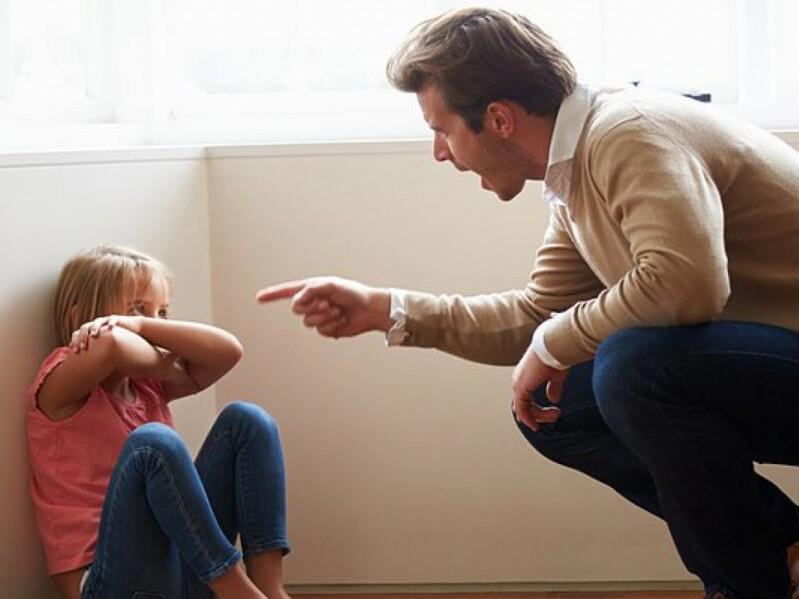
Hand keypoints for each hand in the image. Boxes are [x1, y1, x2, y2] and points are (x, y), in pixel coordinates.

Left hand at [69, 315, 141, 352]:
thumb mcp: (102, 347)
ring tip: (93, 335)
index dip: (74, 341)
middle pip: (84, 328)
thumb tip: (84, 366)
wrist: (130, 329)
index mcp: (89, 330)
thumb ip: (94, 352)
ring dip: (94, 328)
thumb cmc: (115, 341)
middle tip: (83, 348)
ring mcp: (105, 321)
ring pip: (97, 322)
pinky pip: (113, 320)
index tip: (74, 351)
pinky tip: (111, 327)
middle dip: (82, 337)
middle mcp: (96, 325)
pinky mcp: (116, 319)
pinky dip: (111, 323)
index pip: (78, 334)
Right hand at [256, 276, 392, 338]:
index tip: (259, 298)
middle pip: (297, 310)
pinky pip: (320, 331)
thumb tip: (297, 299)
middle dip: (312, 308)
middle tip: (328, 303)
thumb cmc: (353, 293)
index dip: (272, 295)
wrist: (369, 309)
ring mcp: (319, 316)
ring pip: (308, 323)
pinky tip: (342, 320)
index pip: (287, 291)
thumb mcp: (332, 285)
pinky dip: (331, 326)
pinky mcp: (327, 328)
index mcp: (312, 289)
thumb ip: (312, 289)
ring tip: (338, 312)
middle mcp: (314, 302)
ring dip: (324, 318)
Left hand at [511, 343, 567, 430]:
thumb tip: (553, 398)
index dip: (532, 410)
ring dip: (537, 416)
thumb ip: (553, 388)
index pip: (524, 397)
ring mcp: (518, 384)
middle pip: (522, 405)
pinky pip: (521, 409)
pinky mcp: (520, 388)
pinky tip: (536, 424)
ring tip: (554, 415)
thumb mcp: (556, 376)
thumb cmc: (555, 355)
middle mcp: (519, 380)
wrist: (553, 346)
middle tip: (554, 416)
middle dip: (537, 415)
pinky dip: (528, 418)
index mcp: (526, 375)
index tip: (547, 415)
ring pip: (522, 409)